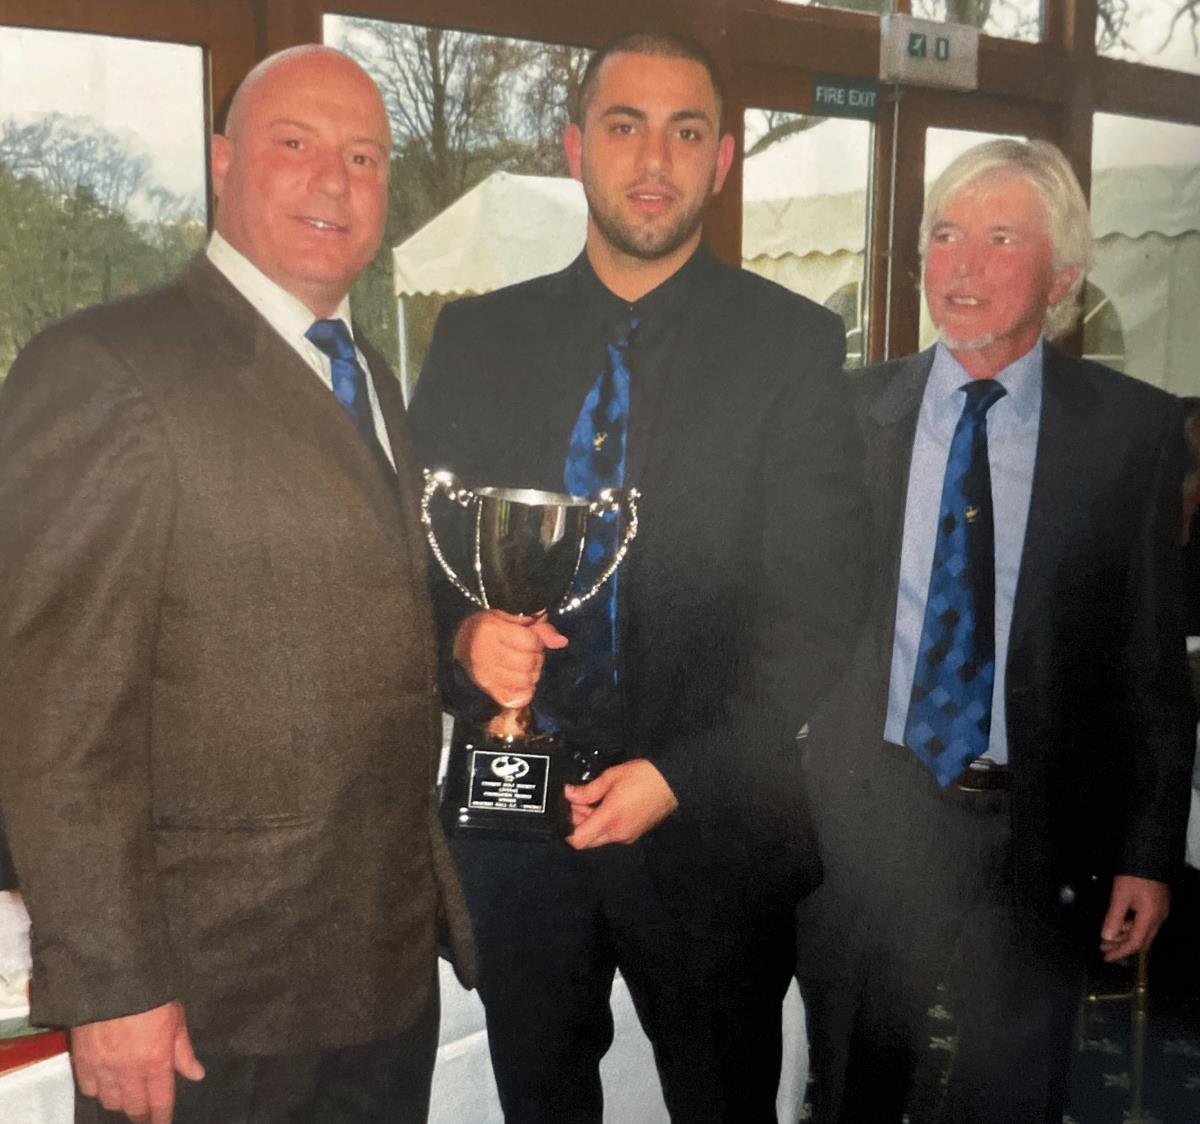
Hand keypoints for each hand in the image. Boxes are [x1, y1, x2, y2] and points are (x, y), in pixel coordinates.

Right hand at [70, 1000, 203, 1123]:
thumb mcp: (177, 1020)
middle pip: (134, 1108)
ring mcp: (104, 1069)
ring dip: (120, 1102)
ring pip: (111, 1102)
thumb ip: (184, 1052)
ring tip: (127, 1097)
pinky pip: (89, 1089)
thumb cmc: (152, 996)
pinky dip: (98, 1091)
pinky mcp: (83, 1062)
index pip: (160, 1102)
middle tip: (145, 1116)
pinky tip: (104, 1084)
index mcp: (156, 1062)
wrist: (115, 981)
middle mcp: (130, 1072)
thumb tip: (197, 1074)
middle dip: (141, 1115)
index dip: (161, 1118)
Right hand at [453, 610, 566, 708]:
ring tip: (524, 668)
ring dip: (531, 675)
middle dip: (536, 659)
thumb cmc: (488, 627)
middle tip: (529, 655)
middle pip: (529, 663)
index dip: (537, 641)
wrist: (457, 642)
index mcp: (492, 630)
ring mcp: (486, 674)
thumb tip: (562, 641)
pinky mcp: (487, 689)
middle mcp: (487, 652)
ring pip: (525, 681)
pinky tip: (521, 683)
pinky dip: (524, 692)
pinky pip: (515, 698)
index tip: (531, 640)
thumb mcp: (510, 617)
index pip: (530, 641)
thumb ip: (538, 626)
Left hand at [564, 760, 678, 848]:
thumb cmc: (643, 776)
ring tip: (591, 799)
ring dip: (590, 822)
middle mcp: (617, 834)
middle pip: (587, 840)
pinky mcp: (634, 834)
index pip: (578, 840)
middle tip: (576, 801)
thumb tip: (569, 794)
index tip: (563, 814)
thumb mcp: (611, 777)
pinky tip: (605, 805)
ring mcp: (627, 836)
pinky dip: (603, 823)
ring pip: (598, 837)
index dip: (565, 830)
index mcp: (609, 819)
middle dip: (577, 823)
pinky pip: (611, 834)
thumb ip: (587, 790)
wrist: (673, 781)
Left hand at [1099, 875, 1169, 961]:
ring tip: (1106, 937)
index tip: (1107, 957)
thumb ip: (1114, 918)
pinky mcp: (1157, 905)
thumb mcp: (1120, 896)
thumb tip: (1107, 937)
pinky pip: (1144, 922)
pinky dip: (1130, 926)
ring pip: (1142, 931)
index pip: (1136, 943)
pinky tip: (1118, 924)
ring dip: (1124, 935)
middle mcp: (1158, 918)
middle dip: (1122, 946)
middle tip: (1103, 948)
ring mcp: (1159, 912)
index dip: (1121, 952)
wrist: (1150, 856)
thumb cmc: (1134, 875)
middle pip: (1141, 940)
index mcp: (1150, 918)